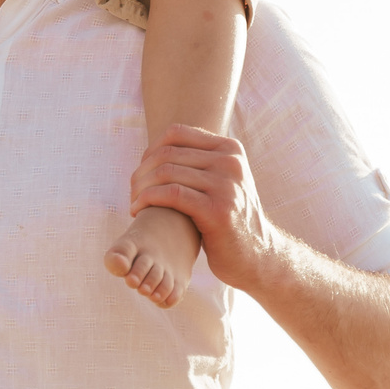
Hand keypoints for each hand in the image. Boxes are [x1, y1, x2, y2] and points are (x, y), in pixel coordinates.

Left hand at [128, 127, 281, 293]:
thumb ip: (200, 162)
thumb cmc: (229, 219)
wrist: (256, 255)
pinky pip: (171, 194)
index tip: (141, 171)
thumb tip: (158, 147)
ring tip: (134, 202)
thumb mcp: (222, 181)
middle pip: (167, 153)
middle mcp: (230, 162)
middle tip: (132, 191)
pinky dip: (148, 199)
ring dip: (140, 187)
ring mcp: (226, 185)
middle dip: (141, 171)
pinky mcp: (217, 210)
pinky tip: (139, 210)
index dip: (150, 150)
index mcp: (230, 149)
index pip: (176, 132)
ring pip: (165, 172)